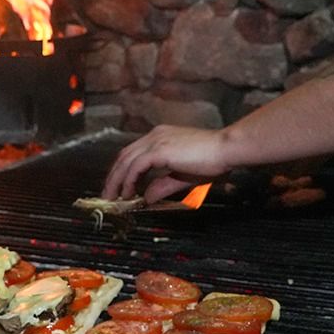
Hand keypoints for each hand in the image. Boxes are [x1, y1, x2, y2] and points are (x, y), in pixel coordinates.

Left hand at [102, 125, 229, 202]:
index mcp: (161, 137)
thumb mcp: (182, 176)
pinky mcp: (159, 150)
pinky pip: (135, 166)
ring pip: (125, 160)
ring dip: (116, 180)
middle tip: (107, 195)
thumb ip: (163, 185)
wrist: (226, 149)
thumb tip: (147, 197)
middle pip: (124, 155)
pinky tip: (128, 193)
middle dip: (113, 176)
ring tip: (112, 197)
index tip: (118, 187)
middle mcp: (155, 135)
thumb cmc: (213, 160)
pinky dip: (128, 180)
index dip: (122, 170)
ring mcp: (156, 140)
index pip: (133, 152)